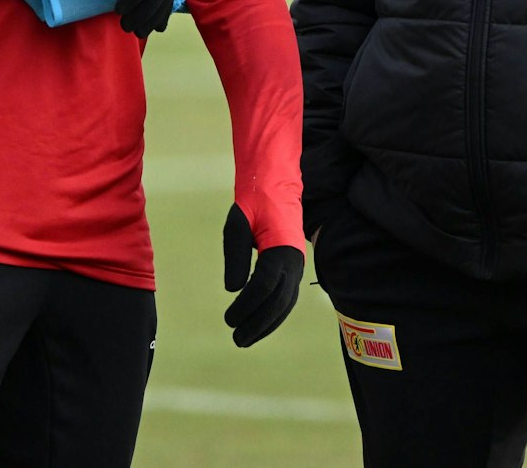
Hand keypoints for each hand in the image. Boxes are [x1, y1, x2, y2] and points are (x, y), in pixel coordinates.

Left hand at [221, 204, 303, 347]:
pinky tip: (259, 325)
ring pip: (286, 304)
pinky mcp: (294, 269)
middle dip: (258, 324)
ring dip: (267, 325)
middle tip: (236, 339)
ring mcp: (297, 266)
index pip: (264, 286)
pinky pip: (287, 298)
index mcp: (281, 248)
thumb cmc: (253, 204)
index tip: (228, 319)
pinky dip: (274, 315)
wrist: (276, 187)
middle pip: (278, 301)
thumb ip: (235, 257)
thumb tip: (233, 290)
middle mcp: (294, 261)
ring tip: (246, 339)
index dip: (246, 306)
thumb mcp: (237, 226)